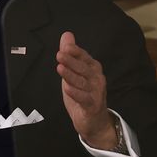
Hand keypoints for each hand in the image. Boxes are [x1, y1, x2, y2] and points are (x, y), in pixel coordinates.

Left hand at [56, 31, 116, 149]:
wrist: (94, 121)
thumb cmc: (84, 94)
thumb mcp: (74, 73)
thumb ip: (70, 54)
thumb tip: (67, 35)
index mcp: (93, 69)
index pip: (84, 57)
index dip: (76, 52)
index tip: (66, 47)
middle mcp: (97, 79)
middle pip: (83, 68)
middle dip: (71, 61)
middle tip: (60, 55)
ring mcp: (96, 92)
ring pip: (82, 82)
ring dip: (70, 75)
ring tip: (60, 68)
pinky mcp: (93, 105)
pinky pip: (84, 98)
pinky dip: (75, 93)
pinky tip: (67, 88)